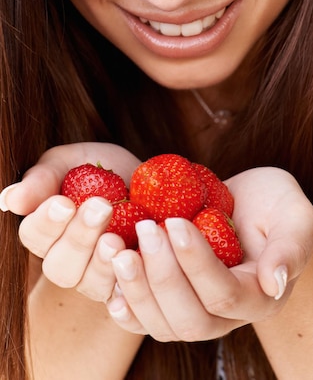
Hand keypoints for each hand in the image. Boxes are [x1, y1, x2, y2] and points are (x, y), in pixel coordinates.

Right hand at [1, 142, 140, 301]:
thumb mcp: (75, 161)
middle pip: (58, 266)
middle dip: (78, 237)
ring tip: (115, 238)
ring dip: (100, 262)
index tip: (65, 203)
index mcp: (48, 228)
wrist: (154, 185)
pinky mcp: (125, 284)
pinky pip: (121, 294)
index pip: (33, 235)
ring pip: (88, 283)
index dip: (46, 222)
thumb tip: (10, 199)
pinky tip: (134, 258)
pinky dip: (127, 280)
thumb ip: (44, 178)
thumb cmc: (107, 172)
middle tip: (100, 207)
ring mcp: (95, 275)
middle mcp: (66, 258)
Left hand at [106, 166, 312, 340]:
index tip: (174, 221)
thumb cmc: (276, 204)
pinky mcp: (173, 303)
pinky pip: (146, 321)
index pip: (223, 295)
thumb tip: (274, 282)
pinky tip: (110, 284)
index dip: (195, 263)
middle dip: (162, 276)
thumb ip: (292, 246)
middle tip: (145, 230)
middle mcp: (228, 317)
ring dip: (137, 290)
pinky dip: (126, 307)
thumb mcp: (295, 215)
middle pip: (189, 319)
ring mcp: (198, 314)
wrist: (250, 203)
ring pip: (163, 326)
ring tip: (118, 250)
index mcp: (260, 298)